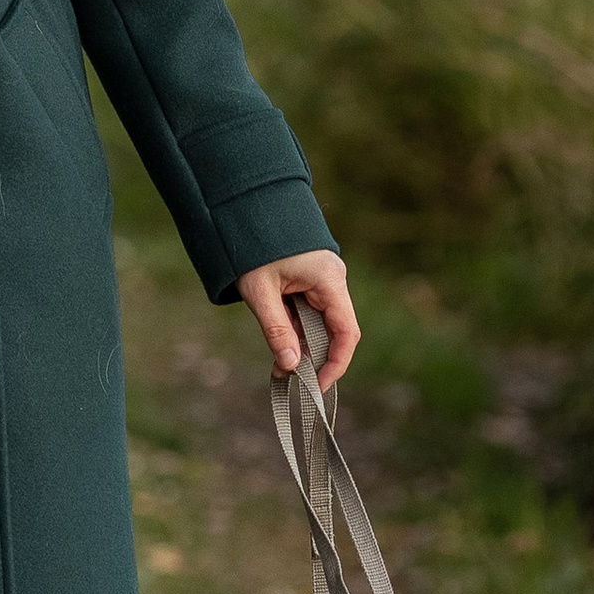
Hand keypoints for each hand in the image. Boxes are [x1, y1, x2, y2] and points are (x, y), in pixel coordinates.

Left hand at [238, 249, 359, 387]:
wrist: (246, 207)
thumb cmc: (253, 245)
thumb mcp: (260, 291)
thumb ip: (277, 330)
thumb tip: (291, 367)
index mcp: (329, 279)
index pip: (346, 332)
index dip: (336, 363)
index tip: (317, 386)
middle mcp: (333, 280)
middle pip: (334, 331)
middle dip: (314, 358)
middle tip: (289, 378)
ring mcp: (323, 280)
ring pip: (321, 324)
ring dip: (303, 346)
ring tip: (279, 367)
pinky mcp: (311, 281)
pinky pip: (310, 313)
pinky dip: (297, 331)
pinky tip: (282, 347)